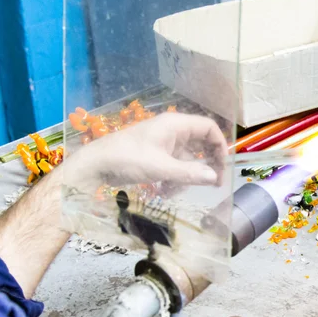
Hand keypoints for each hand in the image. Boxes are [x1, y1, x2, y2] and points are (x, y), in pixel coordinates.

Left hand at [64, 112, 227, 192]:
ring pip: (187, 157)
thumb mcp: (161, 168)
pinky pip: (174, 164)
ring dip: (187, 175)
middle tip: (213, 183)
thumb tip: (214, 177)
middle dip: (206, 164)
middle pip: (201, 142)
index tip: (223, 167)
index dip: (220, 145)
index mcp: (175, 125)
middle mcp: (172, 130)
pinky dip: (174, 177)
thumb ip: (189, 173)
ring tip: (177, 191)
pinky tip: (165, 191)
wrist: (95, 165)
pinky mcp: (155, 154)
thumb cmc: (127, 159)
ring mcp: (163, 142)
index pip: (208, 127)